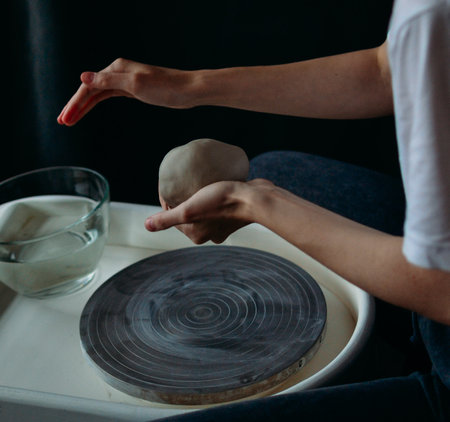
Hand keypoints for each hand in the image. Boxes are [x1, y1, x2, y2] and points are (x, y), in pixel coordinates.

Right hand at [57, 58, 195, 125]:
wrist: (187, 91)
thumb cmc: (165, 87)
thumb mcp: (135, 85)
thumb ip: (109, 81)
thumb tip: (84, 76)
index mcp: (116, 68)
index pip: (88, 86)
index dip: (75, 103)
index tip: (65, 119)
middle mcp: (118, 72)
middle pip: (90, 89)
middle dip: (76, 106)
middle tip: (62, 122)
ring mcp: (125, 81)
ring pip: (98, 94)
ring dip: (84, 106)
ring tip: (72, 119)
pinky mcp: (133, 90)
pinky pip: (109, 95)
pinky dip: (97, 102)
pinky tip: (90, 108)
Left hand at [146, 179, 273, 243]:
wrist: (255, 198)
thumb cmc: (221, 202)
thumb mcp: (188, 209)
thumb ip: (167, 219)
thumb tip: (146, 226)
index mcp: (196, 235)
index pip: (174, 216)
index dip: (169, 201)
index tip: (170, 185)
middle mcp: (209, 234)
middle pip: (188, 213)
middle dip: (183, 199)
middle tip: (183, 182)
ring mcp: (223, 226)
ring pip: (202, 210)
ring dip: (198, 198)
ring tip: (197, 183)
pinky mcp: (233, 215)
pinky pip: (217, 206)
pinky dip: (212, 198)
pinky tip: (212, 186)